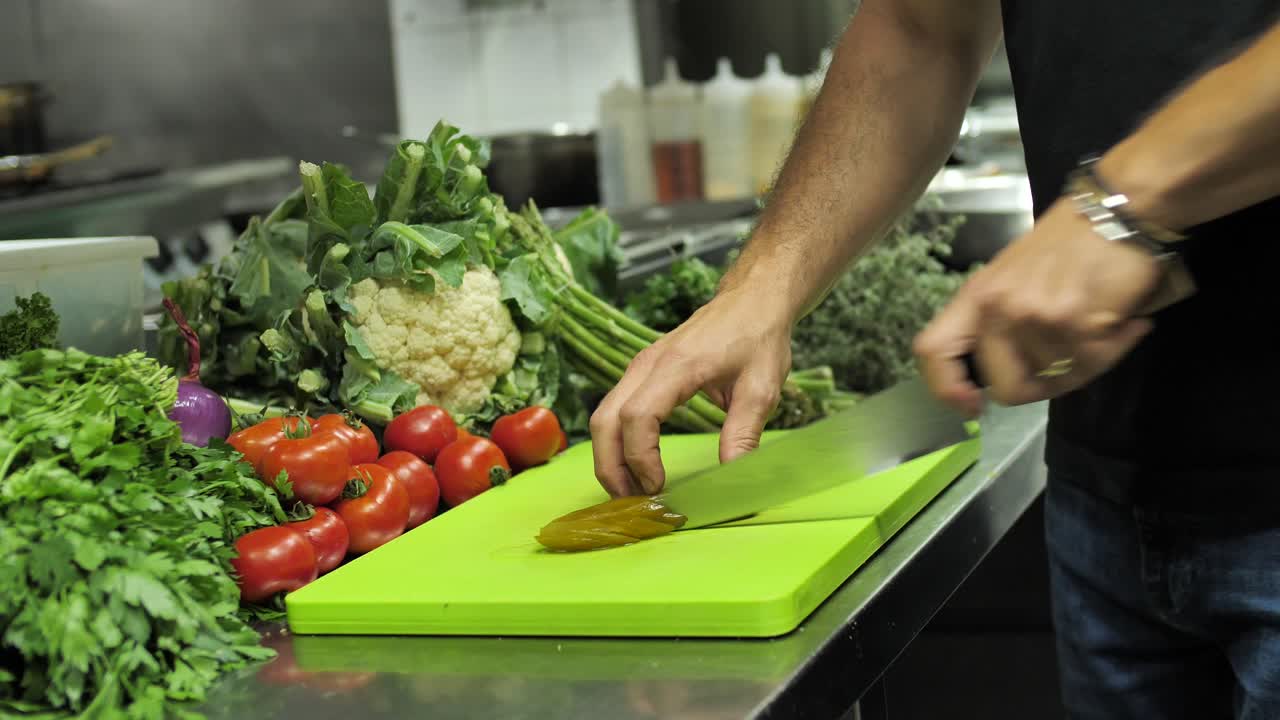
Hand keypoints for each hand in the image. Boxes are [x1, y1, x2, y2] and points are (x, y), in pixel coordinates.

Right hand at [589, 288, 792, 496]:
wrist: (752, 299)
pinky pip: (615, 409)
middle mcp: (647, 364)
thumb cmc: (758, 337)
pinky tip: (635, 465)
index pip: (638, 417)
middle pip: (605, 420)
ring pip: (603, 416)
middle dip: (611, 467)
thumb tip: (732, 476)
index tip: (659, 486)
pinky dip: (616, 442)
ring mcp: (639, 367)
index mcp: (676, 366)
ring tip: (633, 490)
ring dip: (609, 457)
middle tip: (634, 501)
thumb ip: (744, 433)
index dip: (641, 458)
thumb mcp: (762, 388)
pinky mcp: (641, 372)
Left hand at [913, 196, 1170, 413]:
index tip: (972, 406)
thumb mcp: (1013, 278)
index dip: (946, 389)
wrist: (1122, 208)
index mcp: (976, 297)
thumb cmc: (1069, 245)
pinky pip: (1091, 364)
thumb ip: (997, 324)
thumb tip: (994, 385)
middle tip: (1069, 364)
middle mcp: (997, 307)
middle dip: (1040, 387)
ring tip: (1099, 327)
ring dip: (1085, 362)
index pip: (933, 351)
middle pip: (1005, 387)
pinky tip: (1122, 322)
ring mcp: (1033, 314)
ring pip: (1055, 380)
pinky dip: (1113, 350)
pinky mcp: (1073, 319)